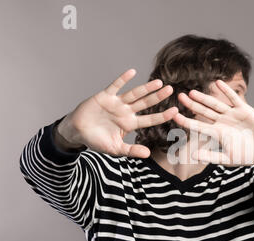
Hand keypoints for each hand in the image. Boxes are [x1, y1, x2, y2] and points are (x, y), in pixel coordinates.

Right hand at [57, 69, 177, 157]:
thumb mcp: (115, 148)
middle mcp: (126, 112)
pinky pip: (115, 86)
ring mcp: (116, 103)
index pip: (150, 119)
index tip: (175, 110)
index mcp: (130, 124)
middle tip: (171, 90)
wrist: (77, 132)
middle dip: (158, 97)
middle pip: (145, 103)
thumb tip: (148, 154)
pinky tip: (132, 72)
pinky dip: (123, 79)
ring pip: (134, 94)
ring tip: (159, 82)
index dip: (162, 115)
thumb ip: (131, 150)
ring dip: (146, 88)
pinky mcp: (105, 96)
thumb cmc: (97, 141)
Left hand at [172, 79, 253, 166]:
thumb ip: (211, 157)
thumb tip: (193, 156)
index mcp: (217, 134)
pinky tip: (217, 83)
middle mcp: (221, 122)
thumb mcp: (228, 159)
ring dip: (204, 98)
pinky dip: (226, 91)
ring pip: (215, 104)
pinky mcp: (243, 109)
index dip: (186, 121)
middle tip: (179, 97)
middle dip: (191, 105)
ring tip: (193, 92)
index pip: (198, 126)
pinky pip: (233, 98)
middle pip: (203, 112)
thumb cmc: (247, 155)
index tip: (174, 115)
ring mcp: (231, 115)